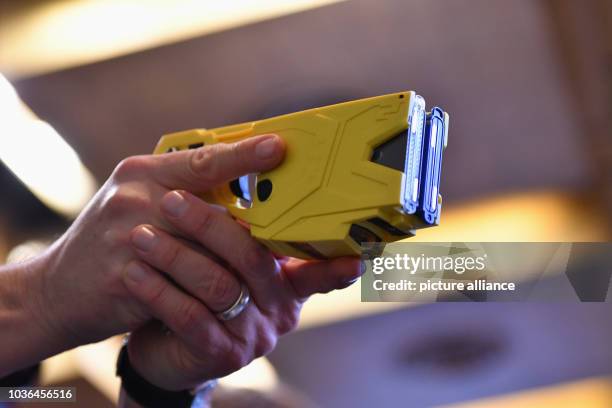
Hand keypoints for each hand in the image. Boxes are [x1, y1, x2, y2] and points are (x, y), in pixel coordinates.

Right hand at [25, 134, 285, 350]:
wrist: (57, 289)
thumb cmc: (111, 239)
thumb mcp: (140, 200)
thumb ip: (184, 191)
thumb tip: (244, 190)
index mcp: (143, 173)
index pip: (202, 160)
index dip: (244, 154)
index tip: (279, 146)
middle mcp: (134, 198)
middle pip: (213, 212)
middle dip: (251, 231)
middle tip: (290, 232)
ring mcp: (127, 238)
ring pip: (205, 254)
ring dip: (232, 269)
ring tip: (258, 278)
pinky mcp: (125, 278)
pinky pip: (184, 288)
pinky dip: (208, 297)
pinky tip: (223, 303)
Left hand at [121, 189, 362, 389]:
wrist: (164, 344)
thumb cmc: (197, 286)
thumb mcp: (224, 257)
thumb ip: (237, 225)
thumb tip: (237, 161)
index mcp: (287, 278)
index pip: (315, 261)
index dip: (327, 251)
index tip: (340, 234)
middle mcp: (279, 307)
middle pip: (252, 258)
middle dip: (208, 226)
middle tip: (170, 199)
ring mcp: (253, 334)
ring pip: (219, 285)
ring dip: (175, 255)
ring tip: (140, 234)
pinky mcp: (219, 354)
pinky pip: (189, 317)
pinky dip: (159, 291)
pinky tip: (134, 272)